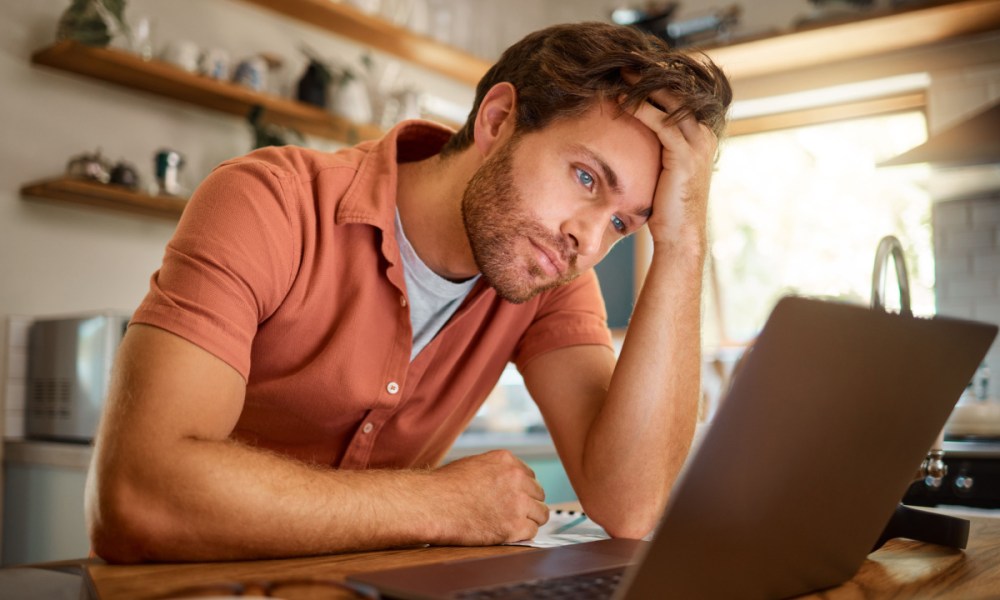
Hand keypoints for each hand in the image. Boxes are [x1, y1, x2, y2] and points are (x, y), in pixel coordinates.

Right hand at [429, 450, 548, 544]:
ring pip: (541, 513)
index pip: (529, 476)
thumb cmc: (443, 487)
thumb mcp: (473, 465)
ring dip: (528, 520)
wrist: (431, 504)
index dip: (521, 490)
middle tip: (510, 514)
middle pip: (538, 494)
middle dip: (527, 504)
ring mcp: (518, 502)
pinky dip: (521, 535)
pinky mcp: (514, 526)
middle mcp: (517, 478)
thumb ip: (496, 471)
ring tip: (510, 524)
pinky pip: (531, 532)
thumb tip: (505, 485)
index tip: (511, 498)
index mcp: (507, 460)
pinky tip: (505, 533)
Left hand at [624, 75, 718, 250]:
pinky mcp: (684, 154)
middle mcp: (703, 135)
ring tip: (620, 76)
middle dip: (649, 77)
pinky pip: (661, 123)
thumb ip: (659, 148)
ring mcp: (697, 143)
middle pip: (676, 93)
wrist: (680, 234)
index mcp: (700, 135)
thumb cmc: (667, 206)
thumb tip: (637, 136)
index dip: (655, 82)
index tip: (631, 73)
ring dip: (643, 87)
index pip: (679, 98)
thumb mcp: (664, 169)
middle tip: (623, 66)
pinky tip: (622, 102)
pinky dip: (641, 109)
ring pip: (670, 103)